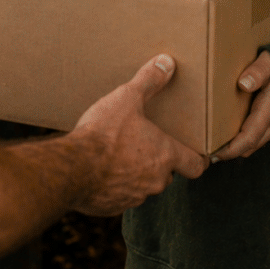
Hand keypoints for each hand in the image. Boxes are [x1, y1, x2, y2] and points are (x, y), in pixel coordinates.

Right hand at [70, 54, 207, 215]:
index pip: (196, 165)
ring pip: (143, 186)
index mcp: (165, 155)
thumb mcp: (126, 98)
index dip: (198, 159)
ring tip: (119, 154)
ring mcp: (134, 196)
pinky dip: (114, 185)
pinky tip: (100, 169)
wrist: (71, 169)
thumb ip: (149, 81)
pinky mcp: (112, 207)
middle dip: (158, 161)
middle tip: (146, 144)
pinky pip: (119, 196)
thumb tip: (167, 61)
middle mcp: (155, 181)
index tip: (197, 154)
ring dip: (135, 173)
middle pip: (167, 174)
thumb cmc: (103, 134)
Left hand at [212, 50, 269, 160]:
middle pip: (250, 145)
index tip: (212, 153)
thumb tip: (242, 84)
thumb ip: (259, 70)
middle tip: (204, 150)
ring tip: (213, 142)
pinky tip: (231, 131)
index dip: (231, 149)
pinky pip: (262, 137)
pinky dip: (247, 139)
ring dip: (237, 146)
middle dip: (228, 151)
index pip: (250, 137)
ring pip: (256, 143)